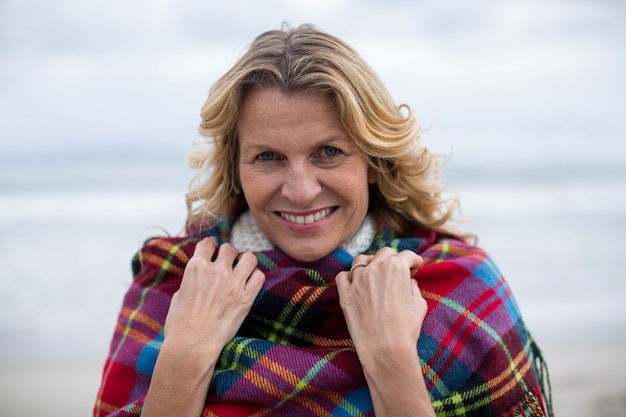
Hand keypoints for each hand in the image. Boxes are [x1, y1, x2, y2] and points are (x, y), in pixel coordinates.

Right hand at [142, 238, 264, 416]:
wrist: (192, 347)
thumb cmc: (180, 325)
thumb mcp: (179, 295)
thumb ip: (193, 280)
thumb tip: (200, 275)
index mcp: (196, 267)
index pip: (208, 243)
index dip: (211, 246)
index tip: (213, 251)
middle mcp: (217, 271)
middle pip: (230, 248)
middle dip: (228, 254)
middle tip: (227, 264)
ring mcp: (234, 284)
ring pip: (249, 258)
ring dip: (245, 262)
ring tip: (241, 270)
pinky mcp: (247, 299)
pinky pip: (260, 277)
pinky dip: (255, 277)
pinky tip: (249, 284)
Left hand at [336, 248, 434, 416]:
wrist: (385, 349)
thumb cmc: (406, 328)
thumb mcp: (419, 304)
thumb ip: (413, 287)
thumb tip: (409, 281)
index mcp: (396, 268)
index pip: (406, 256)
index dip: (414, 260)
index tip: (416, 264)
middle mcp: (375, 269)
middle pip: (384, 253)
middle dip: (393, 258)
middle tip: (397, 268)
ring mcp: (357, 280)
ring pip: (361, 260)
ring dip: (369, 262)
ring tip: (374, 271)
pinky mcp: (345, 293)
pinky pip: (343, 276)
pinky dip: (349, 277)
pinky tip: (355, 282)